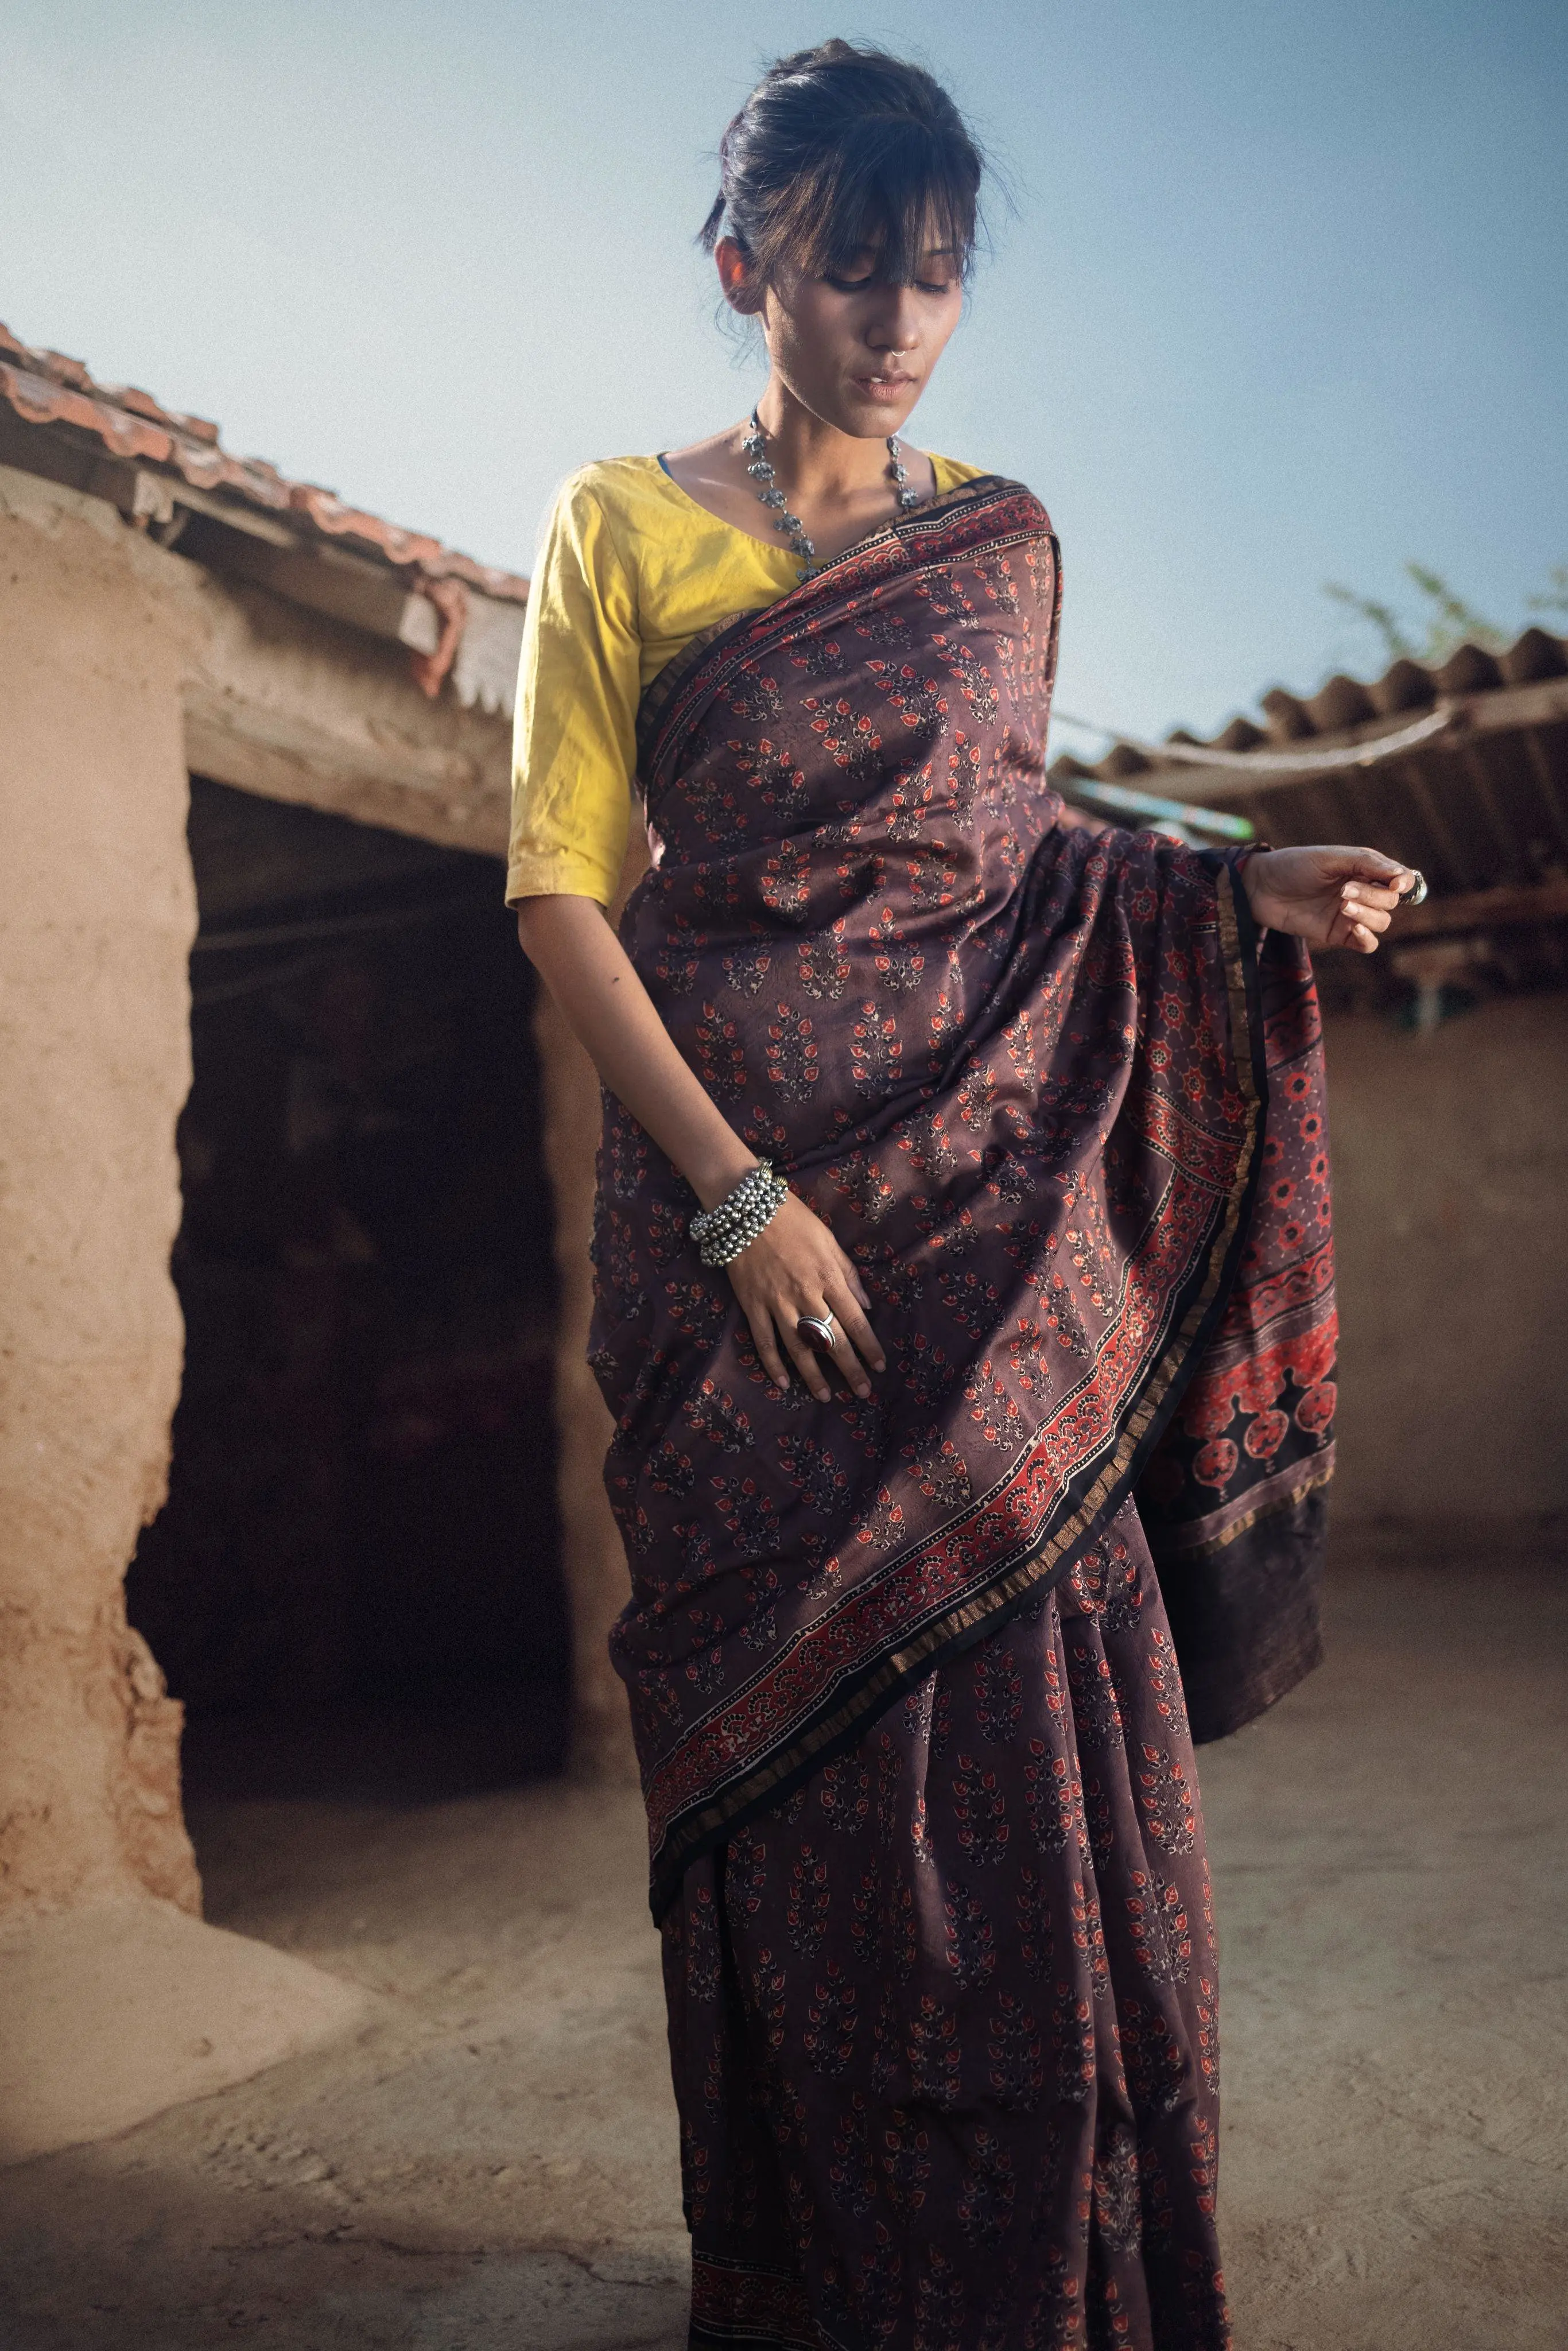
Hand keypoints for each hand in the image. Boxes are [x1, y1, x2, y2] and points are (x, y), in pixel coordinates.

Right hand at [725, 1192, 885, 1401]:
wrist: (746, 1208)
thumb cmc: (793, 1220)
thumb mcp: (829, 1240)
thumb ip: (849, 1274)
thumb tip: (866, 1306)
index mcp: (828, 1277)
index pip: (854, 1320)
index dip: (868, 1346)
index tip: (879, 1366)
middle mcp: (805, 1294)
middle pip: (831, 1339)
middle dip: (849, 1368)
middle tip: (862, 1392)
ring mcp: (776, 1302)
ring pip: (798, 1347)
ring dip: (813, 1375)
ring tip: (825, 1397)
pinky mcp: (752, 1305)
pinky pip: (764, 1341)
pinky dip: (772, 1364)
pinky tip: (783, 1383)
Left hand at [1240, 845, 1420, 953]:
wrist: (1260, 888)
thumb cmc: (1294, 866)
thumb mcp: (1331, 858)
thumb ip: (1368, 864)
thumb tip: (1403, 878)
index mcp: (1364, 869)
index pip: (1398, 879)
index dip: (1403, 882)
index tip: (1395, 883)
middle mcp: (1362, 892)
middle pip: (1390, 901)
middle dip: (1373, 895)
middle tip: (1344, 890)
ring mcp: (1350, 914)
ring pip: (1381, 922)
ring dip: (1368, 914)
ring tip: (1342, 905)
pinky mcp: (1337, 934)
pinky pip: (1367, 944)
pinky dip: (1367, 938)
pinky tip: (1354, 928)